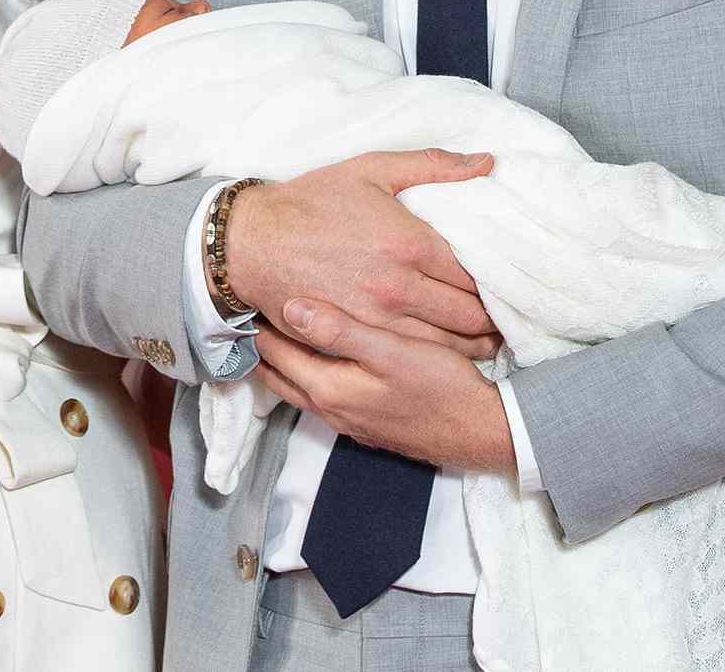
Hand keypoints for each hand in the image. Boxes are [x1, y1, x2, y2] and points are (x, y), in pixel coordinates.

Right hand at [226, 149, 500, 357]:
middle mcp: (399, 286)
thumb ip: (433, 165)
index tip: (508, 285)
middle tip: (505, 319)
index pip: (475, 274)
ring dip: (473, 345)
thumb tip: (487, 163)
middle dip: (493, 320)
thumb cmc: (311, 202)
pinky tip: (447, 355)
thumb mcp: (371, 169)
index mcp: (410, 242)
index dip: (498, 284)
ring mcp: (378, 318)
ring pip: (446, 344)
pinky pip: (410, 356)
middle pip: (468, 315)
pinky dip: (436, 358)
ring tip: (488, 342)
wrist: (252, 241)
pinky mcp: (357, 339)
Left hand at [254, 298, 513, 471]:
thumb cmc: (441, 386)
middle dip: (261, 344)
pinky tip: (317, 354)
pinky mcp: (366, 422)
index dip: (257, 323)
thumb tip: (290, 307)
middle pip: (279, 373)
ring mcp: (348, 419)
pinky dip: (307, 371)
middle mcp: (330, 409)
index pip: (276, 353)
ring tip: (273, 327)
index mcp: (329, 389)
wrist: (482, 432)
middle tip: (247, 307)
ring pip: (298, 385)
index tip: (243, 293)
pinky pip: (321, 392)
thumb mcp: (391, 351)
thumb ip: (340, 330)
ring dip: (283, 359)